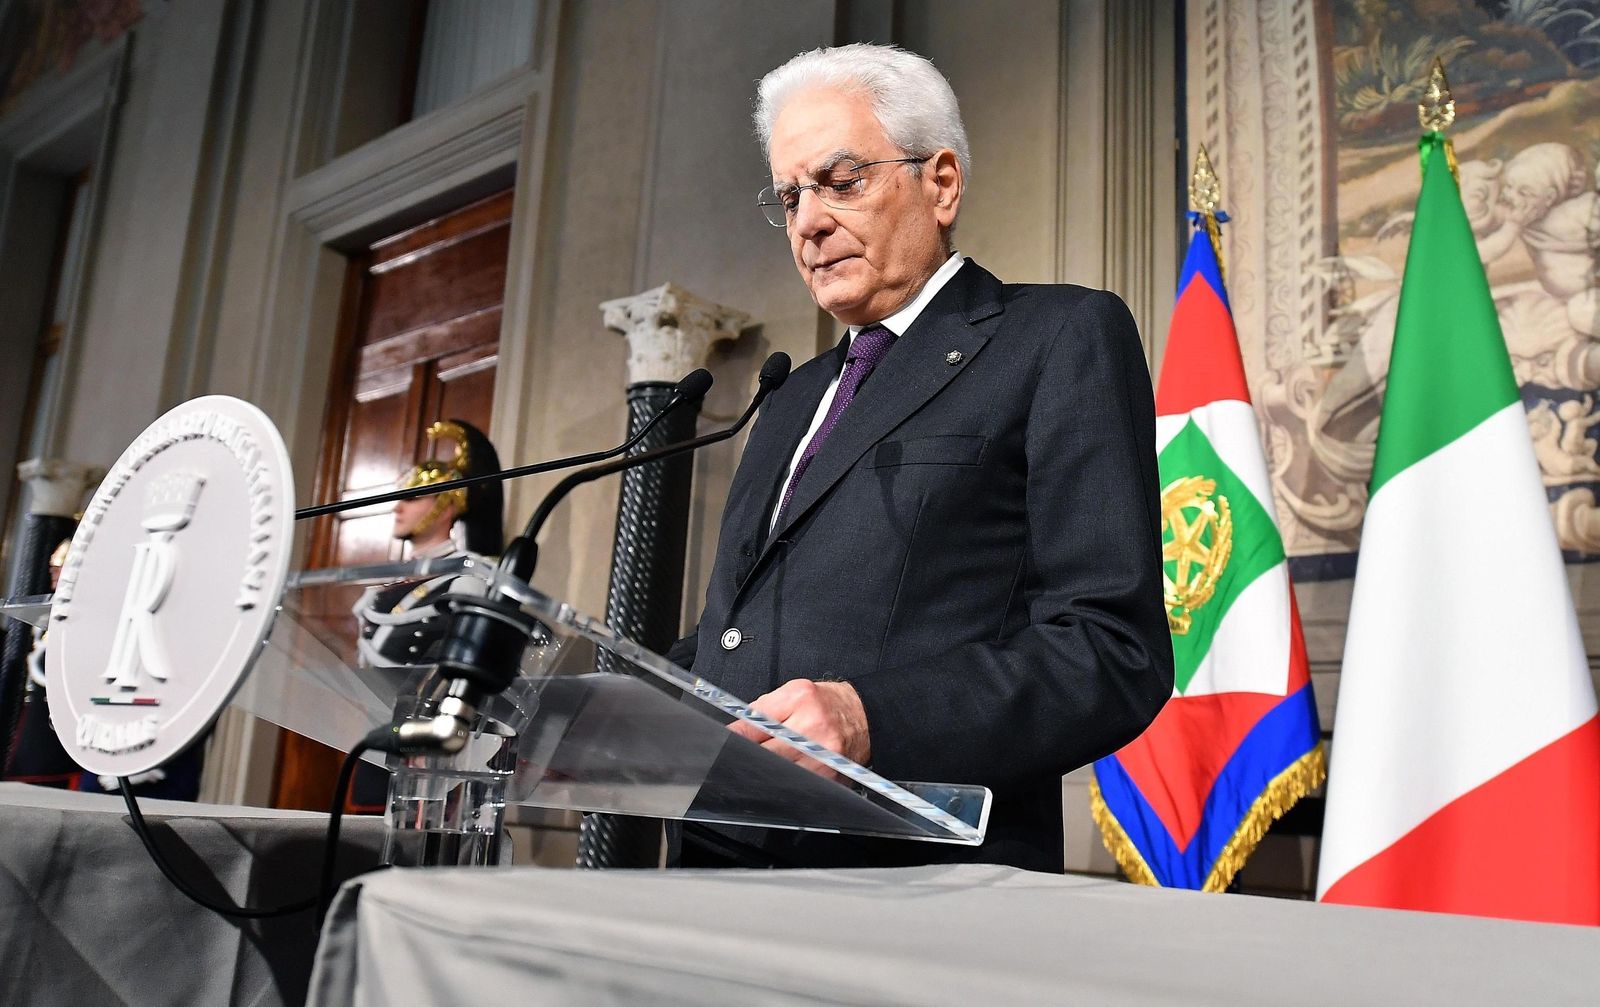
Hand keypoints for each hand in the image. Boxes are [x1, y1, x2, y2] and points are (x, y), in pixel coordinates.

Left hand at [729, 679, 870, 778]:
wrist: (866, 715)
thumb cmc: (829, 703)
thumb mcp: (795, 691)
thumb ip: (764, 707)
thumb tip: (736, 728)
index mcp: (801, 700)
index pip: (756, 723)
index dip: (734, 736)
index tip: (722, 743)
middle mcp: (813, 728)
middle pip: (764, 752)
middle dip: (747, 756)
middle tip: (736, 758)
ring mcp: (822, 756)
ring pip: (779, 772)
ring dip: (766, 770)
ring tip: (764, 764)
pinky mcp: (829, 776)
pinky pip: (797, 784)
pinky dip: (786, 780)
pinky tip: (784, 773)